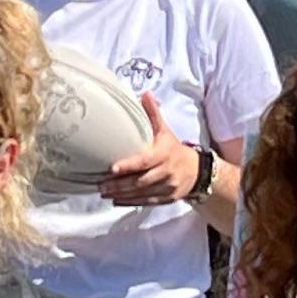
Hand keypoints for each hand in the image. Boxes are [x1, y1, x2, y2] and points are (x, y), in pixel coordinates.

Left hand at [99, 93, 199, 209]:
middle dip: (120, 185)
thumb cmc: (173, 149)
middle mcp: (166, 172)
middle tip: (101, 185)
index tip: (112, 169)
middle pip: (141, 181)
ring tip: (104, 192)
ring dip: (122, 195)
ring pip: (142, 193)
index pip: (145, 161)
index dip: (129, 166)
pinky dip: (130, 202)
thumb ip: (153, 115)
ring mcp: (167, 187)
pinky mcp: (166, 199)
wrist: (195, 172)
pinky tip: (116, 200)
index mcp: (164, 154)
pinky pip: (146, 202)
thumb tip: (145, 95)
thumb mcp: (165, 131)